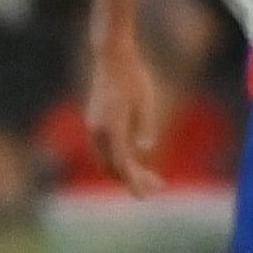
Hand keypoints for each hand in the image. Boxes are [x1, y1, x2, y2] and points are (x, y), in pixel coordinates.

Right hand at [80, 34, 171, 196]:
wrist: (111, 57)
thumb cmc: (133, 76)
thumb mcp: (146, 101)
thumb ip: (144, 126)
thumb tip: (145, 149)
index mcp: (111, 127)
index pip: (122, 164)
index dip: (134, 182)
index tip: (147, 195)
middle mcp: (98, 131)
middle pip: (114, 167)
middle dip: (134, 180)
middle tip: (158, 186)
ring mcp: (94, 128)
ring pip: (108, 161)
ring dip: (127, 171)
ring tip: (151, 177)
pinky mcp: (95, 124)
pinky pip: (106, 151)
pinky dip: (120, 160)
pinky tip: (137, 162)